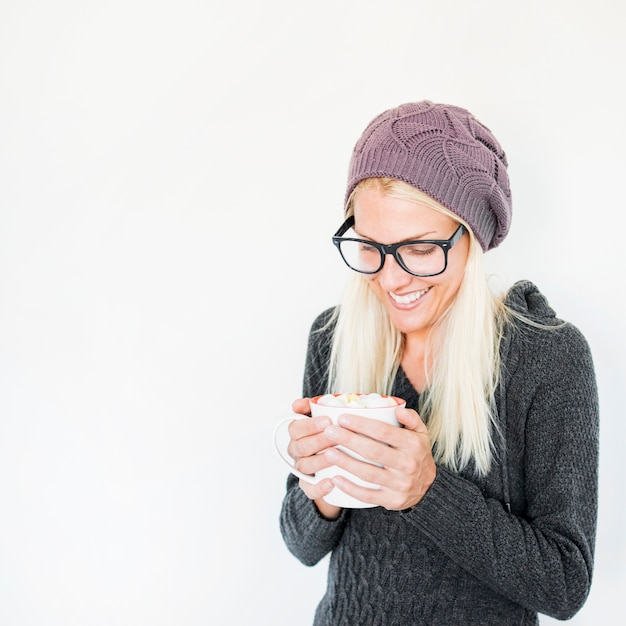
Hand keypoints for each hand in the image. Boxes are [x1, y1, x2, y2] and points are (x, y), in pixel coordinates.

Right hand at [287, 398, 341, 518]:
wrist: (336, 462)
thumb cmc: (331, 434)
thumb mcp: (323, 418)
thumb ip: (314, 407)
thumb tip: (298, 403)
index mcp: (297, 434)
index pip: (295, 428)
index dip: (309, 425)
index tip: (327, 420)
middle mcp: (296, 452)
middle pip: (301, 447)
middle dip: (318, 440)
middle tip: (335, 435)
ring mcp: (302, 469)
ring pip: (305, 466)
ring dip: (320, 461)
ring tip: (337, 457)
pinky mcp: (309, 486)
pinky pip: (310, 489)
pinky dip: (319, 487)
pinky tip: (332, 482)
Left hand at [322, 406, 435, 510]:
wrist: (429, 488)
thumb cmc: (417, 454)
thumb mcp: (421, 433)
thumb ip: (411, 418)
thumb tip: (397, 409)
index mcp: (412, 445)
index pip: (384, 432)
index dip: (361, 425)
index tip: (342, 418)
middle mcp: (407, 465)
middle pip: (373, 451)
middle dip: (348, 440)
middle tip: (329, 432)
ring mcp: (400, 484)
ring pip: (368, 473)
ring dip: (346, 463)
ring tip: (328, 452)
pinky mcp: (392, 500)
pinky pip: (368, 495)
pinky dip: (350, 488)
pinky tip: (335, 479)